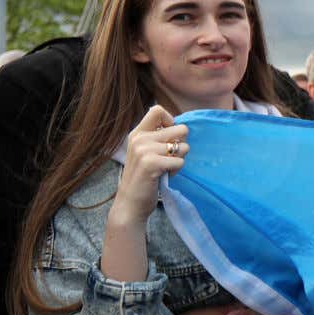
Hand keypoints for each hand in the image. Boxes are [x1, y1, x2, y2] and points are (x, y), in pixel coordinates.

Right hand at [117, 106, 185, 220]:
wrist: (130, 203)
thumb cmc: (144, 178)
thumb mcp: (146, 152)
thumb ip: (158, 138)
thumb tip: (182, 127)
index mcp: (138, 133)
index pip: (158, 110)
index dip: (171, 122)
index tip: (169, 138)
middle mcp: (139, 138)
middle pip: (180, 129)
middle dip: (181, 145)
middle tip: (169, 159)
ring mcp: (144, 150)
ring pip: (182, 146)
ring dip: (179, 160)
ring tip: (165, 169)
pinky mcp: (151, 163)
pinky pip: (180, 161)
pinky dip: (176, 170)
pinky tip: (165, 176)